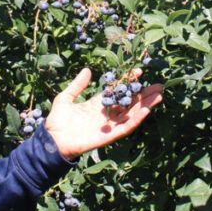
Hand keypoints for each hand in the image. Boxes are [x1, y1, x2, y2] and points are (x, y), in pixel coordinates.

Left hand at [45, 68, 163, 159]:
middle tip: (159, 85)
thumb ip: (77, 85)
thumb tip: (87, 70)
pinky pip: (125, 127)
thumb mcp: (66, 98)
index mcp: (97, 104)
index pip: (117, 92)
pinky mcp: (109, 136)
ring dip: (145, 105)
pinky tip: (146, 110)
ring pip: (132, 114)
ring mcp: (108, 125)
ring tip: (159, 95)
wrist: (53, 141)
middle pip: (129, 103)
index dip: (128, 82)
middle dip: (144, 94)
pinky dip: (136, 119)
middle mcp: (106, 114)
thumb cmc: (57, 121)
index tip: (138, 71)